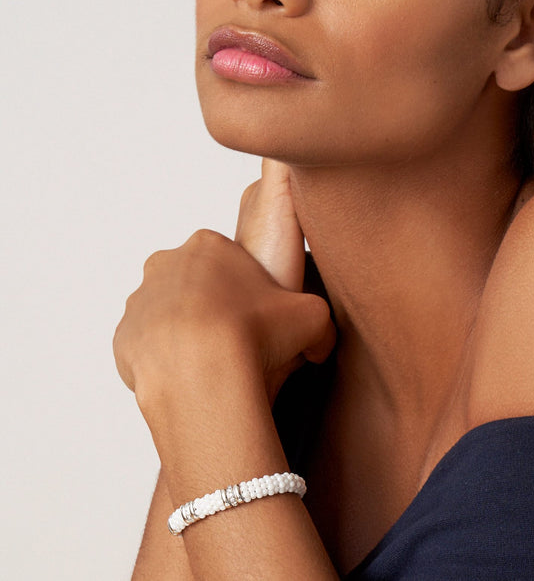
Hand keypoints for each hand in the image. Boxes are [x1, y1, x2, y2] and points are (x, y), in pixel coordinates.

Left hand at [113, 159, 335, 426]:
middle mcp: (167, 263)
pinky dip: (167, 360)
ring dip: (188, 332)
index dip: (249, 287)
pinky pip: (148, 346)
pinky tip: (192, 378)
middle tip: (240, 337)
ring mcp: (140, 300)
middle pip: (196, 282)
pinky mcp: (123, 338)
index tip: (259, 313)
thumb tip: (320, 343)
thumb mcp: (313, 316)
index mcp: (209, 245)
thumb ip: (319, 320)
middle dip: (215, 305)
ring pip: (169, 314)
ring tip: (216, 363)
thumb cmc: (257, 334)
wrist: (203, 374)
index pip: (229, 258)